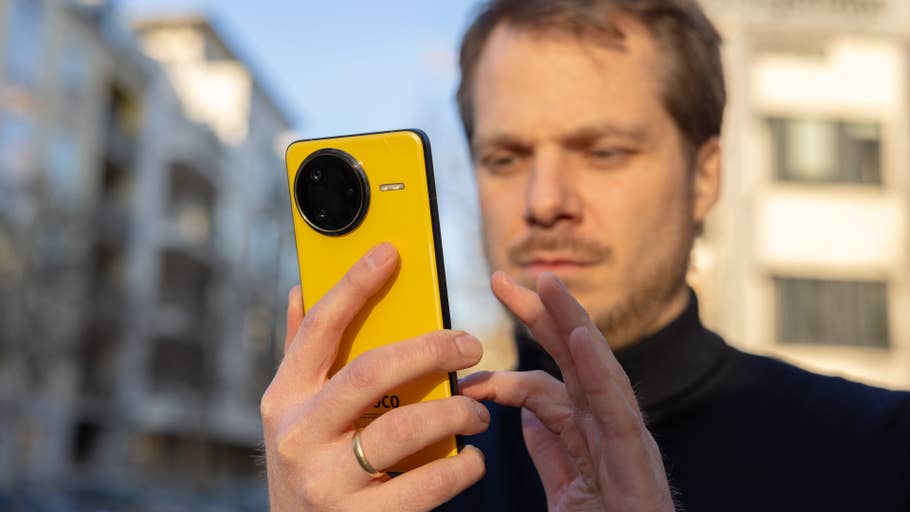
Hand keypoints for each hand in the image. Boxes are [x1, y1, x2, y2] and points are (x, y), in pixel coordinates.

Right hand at [261, 242, 487, 510]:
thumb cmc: (307, 465)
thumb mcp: (289, 413)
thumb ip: (299, 354)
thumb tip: (302, 288)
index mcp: (284, 399)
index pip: (319, 329)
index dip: (354, 285)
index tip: (390, 252)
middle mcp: (298, 435)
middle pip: (370, 371)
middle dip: (428, 349)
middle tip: (470, 343)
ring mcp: (325, 480)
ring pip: (403, 428)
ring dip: (453, 412)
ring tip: (477, 410)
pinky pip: (424, 485)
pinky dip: (460, 468)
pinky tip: (473, 459)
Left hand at [460, 271, 673, 510]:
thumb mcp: (566, 493)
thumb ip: (553, 454)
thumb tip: (530, 419)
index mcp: (588, 436)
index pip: (547, 385)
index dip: (507, 369)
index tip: (467, 368)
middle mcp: (608, 428)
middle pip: (573, 361)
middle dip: (542, 316)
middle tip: (503, 280)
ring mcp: (624, 439)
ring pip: (598, 368)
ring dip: (571, 322)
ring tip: (547, 285)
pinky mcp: (636, 459)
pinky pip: (616, 405)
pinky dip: (597, 368)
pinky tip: (576, 336)